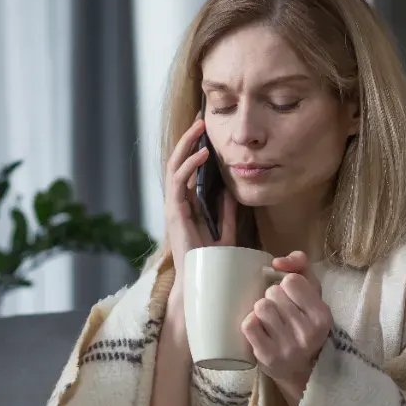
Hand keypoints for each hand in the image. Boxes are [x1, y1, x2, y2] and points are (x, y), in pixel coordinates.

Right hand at [165, 117, 237, 291]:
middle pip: (179, 164)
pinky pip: (179, 182)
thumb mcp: (225, 234)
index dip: (195, 150)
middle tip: (201, 121)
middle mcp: (177, 204)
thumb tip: (231, 192)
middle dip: (188, 141)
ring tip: (199, 129)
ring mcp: (173, 207)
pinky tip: (202, 154)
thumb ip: (226, 214)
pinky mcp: (174, 212)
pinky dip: (190, 166)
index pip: (188, 171)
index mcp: (187, 207)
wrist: (201, 284)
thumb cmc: (212, 265)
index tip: (207, 133)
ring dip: (186, 146)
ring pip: (175, 168)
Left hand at [242, 251, 331, 405]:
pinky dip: (251, 324)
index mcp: (322, 316)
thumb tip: (278, 262)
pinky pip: (249, 324)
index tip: (292, 298)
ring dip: (261, 311)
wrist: (301, 370)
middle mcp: (308, 333)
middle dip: (273, 298)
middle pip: (273, 292)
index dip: (287, 286)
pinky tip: (260, 331)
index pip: (292, 281)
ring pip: (260, 306)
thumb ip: (301, 267)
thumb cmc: (304, 324)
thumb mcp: (312, 294)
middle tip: (280, 313)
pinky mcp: (267, 357)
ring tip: (270, 321)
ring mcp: (287, 347)